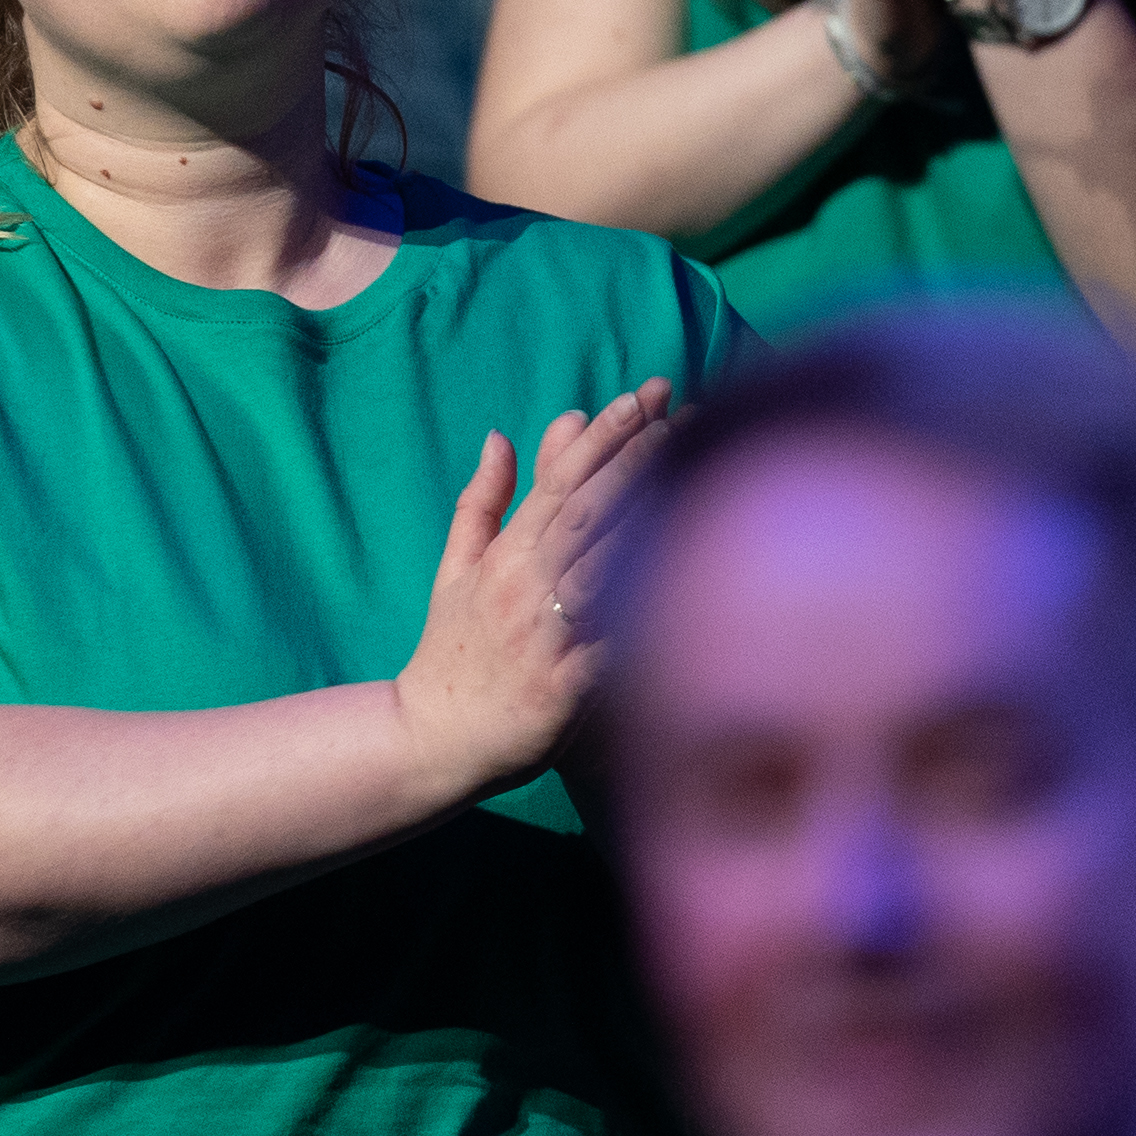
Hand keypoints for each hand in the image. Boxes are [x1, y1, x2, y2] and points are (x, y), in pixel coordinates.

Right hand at [396, 382, 677, 804]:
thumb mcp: (454, 571)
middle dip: (639, 456)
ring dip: (655, 514)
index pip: (559, 482)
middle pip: (590, 509)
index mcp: (505, 557)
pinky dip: (651, 607)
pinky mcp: (569, 686)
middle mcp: (526, 587)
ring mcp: (549, 636)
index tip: (641, 397)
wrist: (434, 738)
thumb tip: (500, 435)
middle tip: (685, 412)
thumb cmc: (451, 652)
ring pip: (607, 563)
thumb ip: (480, 502)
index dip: (602, 436)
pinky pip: (618, 641)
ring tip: (701, 470)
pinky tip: (695, 574)